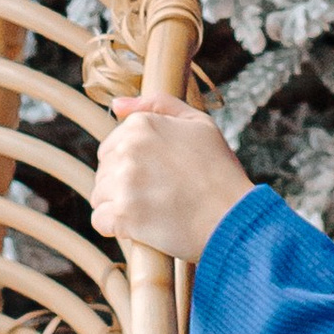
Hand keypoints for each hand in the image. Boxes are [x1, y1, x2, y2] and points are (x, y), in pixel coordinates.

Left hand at [91, 94, 254, 260]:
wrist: (233, 216)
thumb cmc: (219, 172)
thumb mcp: (199, 124)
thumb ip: (158, 105)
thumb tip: (117, 105)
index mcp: (142, 124)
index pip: (112, 146)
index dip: (133, 165)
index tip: (158, 177)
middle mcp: (129, 148)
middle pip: (104, 171)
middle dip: (123, 185)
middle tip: (157, 196)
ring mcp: (124, 181)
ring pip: (99, 196)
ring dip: (119, 206)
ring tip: (151, 212)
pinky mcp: (123, 213)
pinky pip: (100, 220)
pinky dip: (115, 228)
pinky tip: (139, 228)